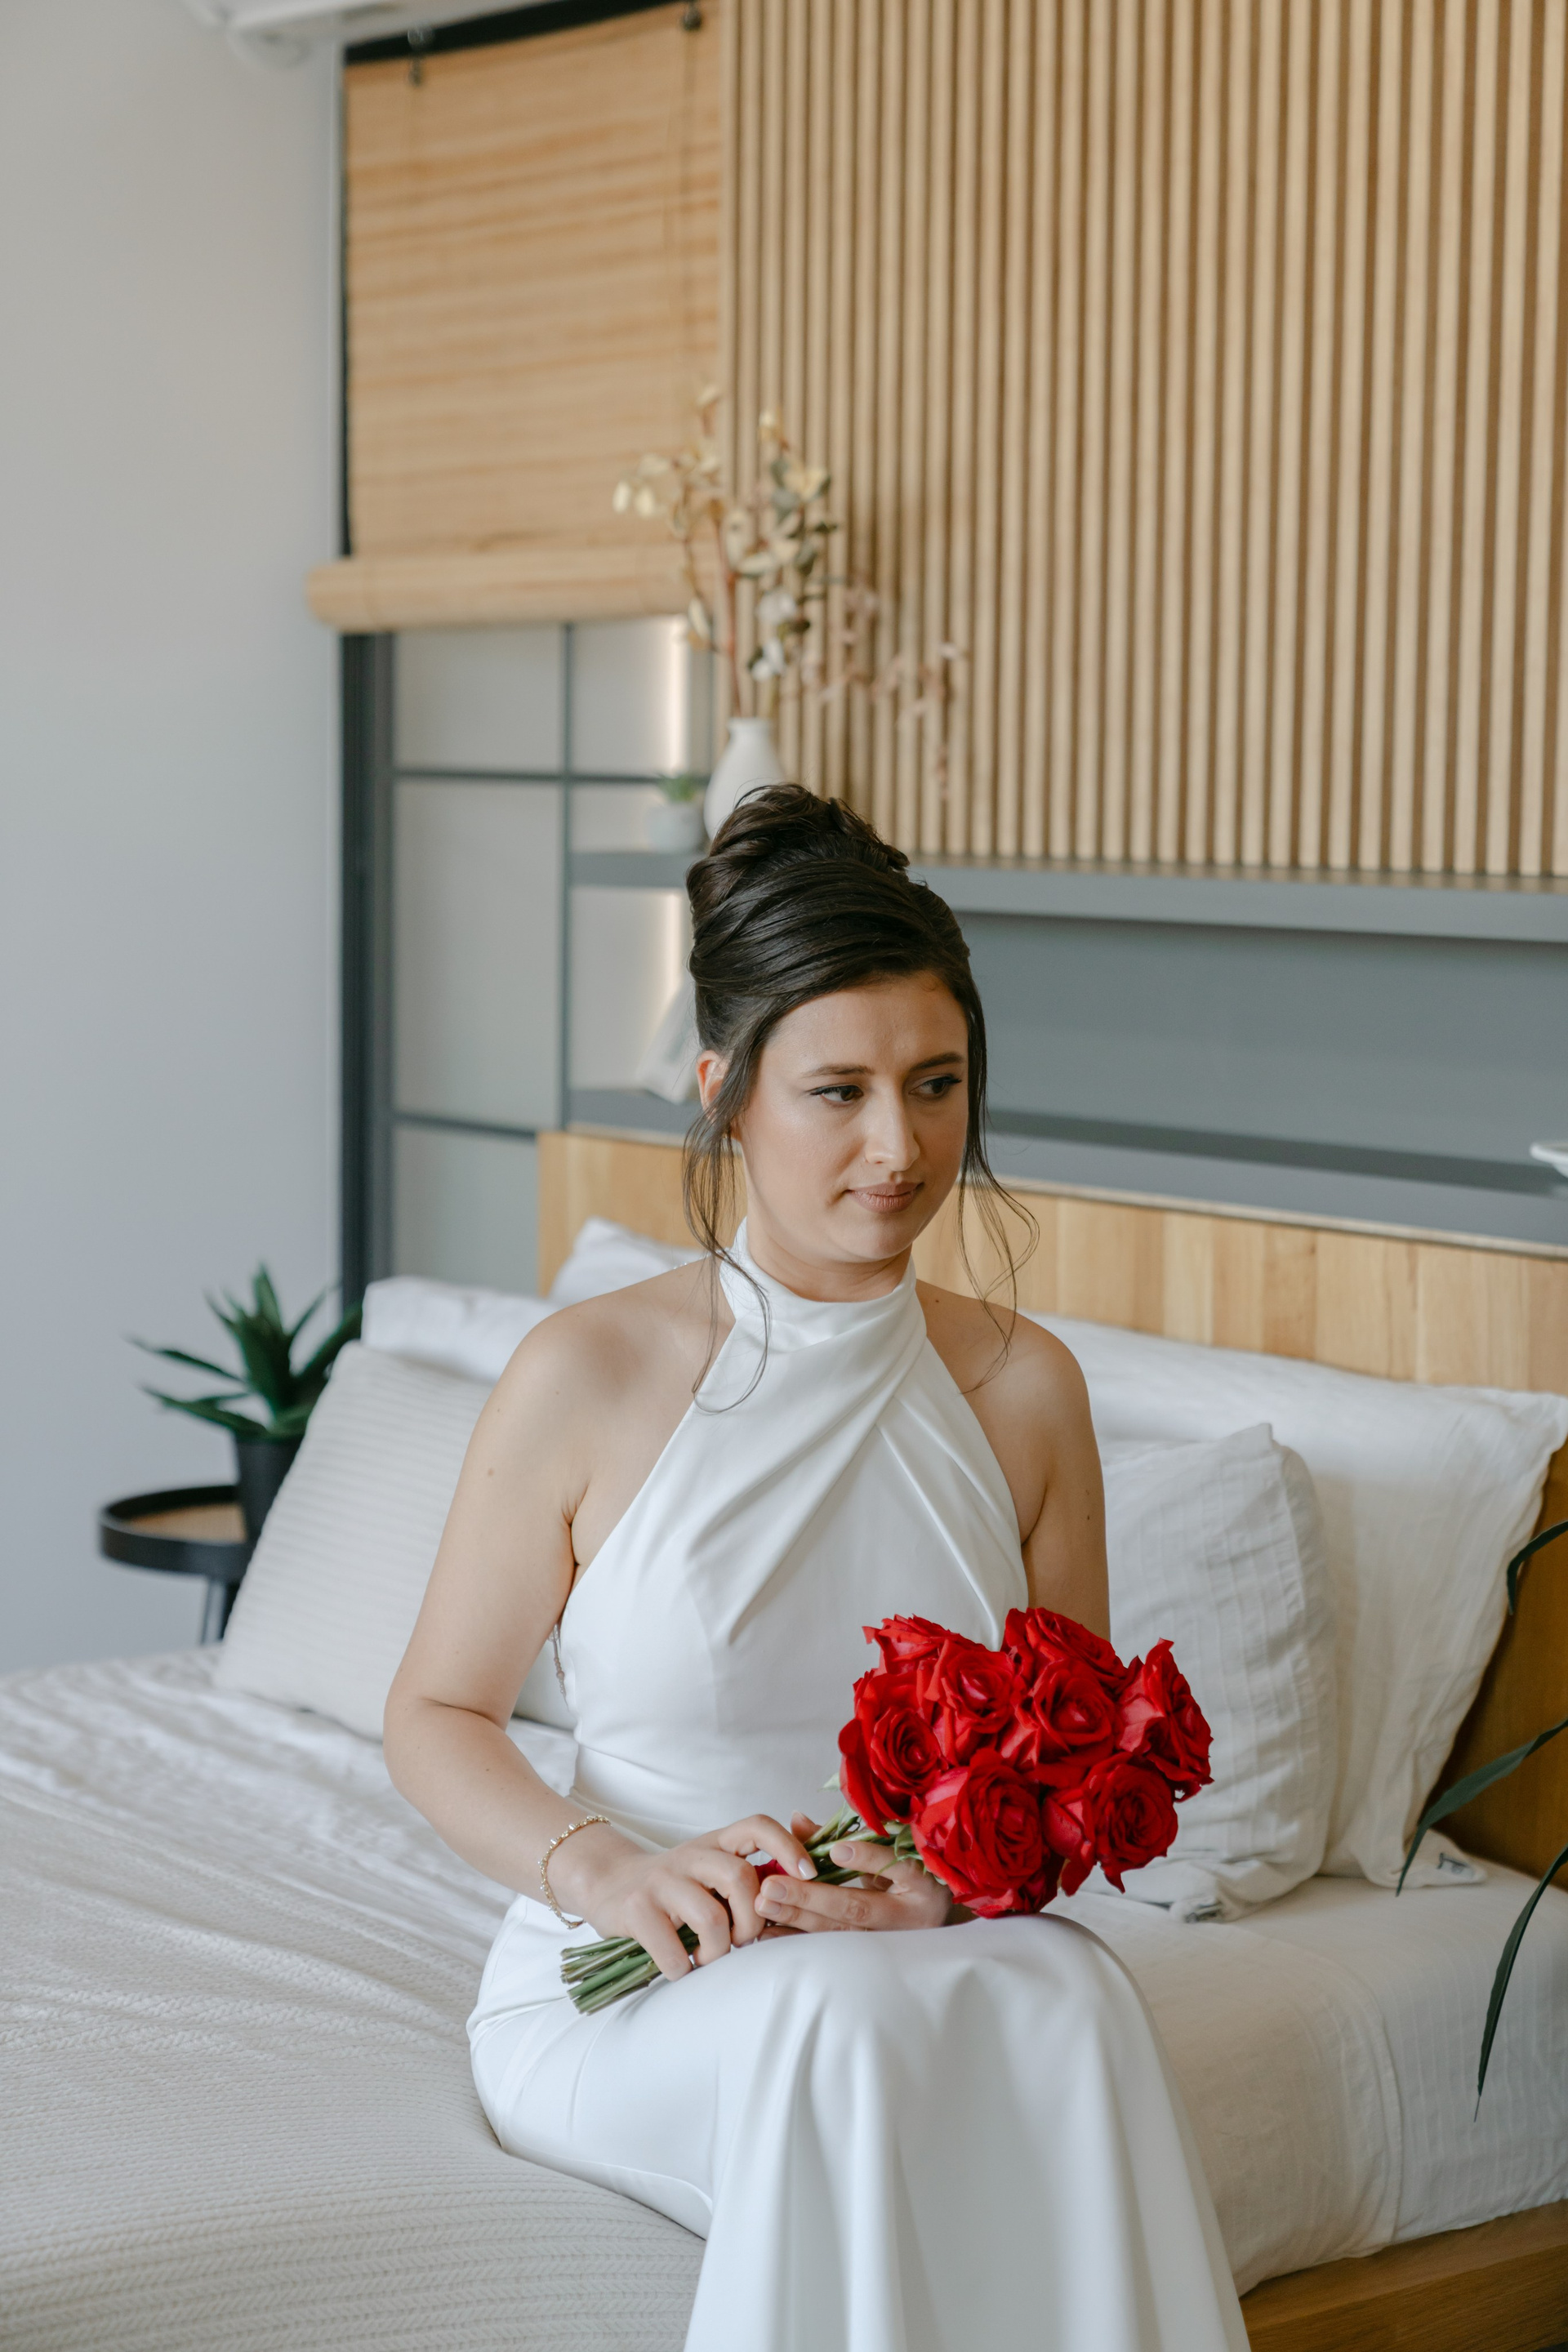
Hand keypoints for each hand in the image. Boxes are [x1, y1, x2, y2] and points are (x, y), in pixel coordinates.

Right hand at [549, 1814, 818, 1982]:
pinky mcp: (636, 1909)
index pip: (757, 1826)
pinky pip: (675, 1951)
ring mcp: (661, 1880)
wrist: (607, 1885)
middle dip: (752, 1921)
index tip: (806, 1876)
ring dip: (719, 1951)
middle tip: (743, 1941)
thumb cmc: (673, 1887)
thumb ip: (746, 1875)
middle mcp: (690, 1855)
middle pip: (740, 1878)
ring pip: (711, 1918)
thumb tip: (797, 1892)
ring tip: (709, 1957)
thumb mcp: (709, 1869)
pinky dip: (685, 1969)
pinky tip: (682, 1966)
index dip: (788, 1846)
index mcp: (715, 1843)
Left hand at [754, 1813, 953, 1934]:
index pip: (899, 1868)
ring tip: (764, 1904)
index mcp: (923, 1883)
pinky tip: (769, 1933)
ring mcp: (891, 1942)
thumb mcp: (893, 1853)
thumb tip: (797, 1820)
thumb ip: (847, 1837)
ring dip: (798, 1917)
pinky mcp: (870, 1958)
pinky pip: (829, 1948)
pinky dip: (798, 1939)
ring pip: (840, 1930)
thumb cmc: (911, 1876)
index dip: (868, 1859)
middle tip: (772, 1885)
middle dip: (811, 1896)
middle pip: (858, 1907)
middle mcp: (911, 1917)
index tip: (837, 1849)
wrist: (934, 1920)